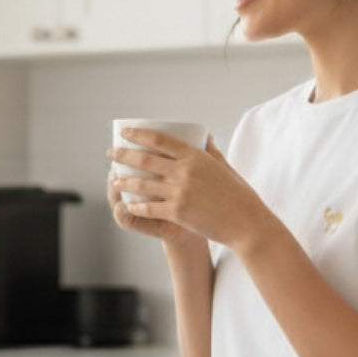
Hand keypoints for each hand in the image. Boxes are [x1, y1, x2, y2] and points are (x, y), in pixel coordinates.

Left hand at [108, 129, 271, 250]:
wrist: (246, 223)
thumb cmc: (239, 195)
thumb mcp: (225, 167)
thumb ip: (211, 151)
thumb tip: (203, 135)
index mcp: (196, 156)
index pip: (160, 140)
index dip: (139, 134)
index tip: (125, 133)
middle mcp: (185, 171)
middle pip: (145, 159)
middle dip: (123, 154)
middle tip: (111, 152)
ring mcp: (179, 192)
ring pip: (142, 184)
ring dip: (125, 181)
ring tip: (115, 179)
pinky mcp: (177, 213)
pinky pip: (149, 207)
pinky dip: (136, 205)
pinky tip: (128, 203)